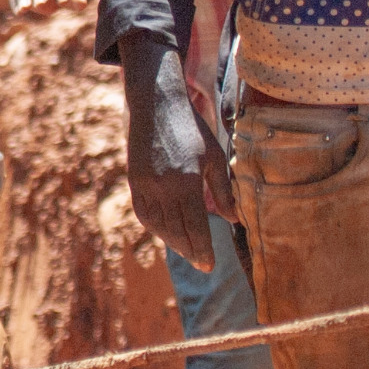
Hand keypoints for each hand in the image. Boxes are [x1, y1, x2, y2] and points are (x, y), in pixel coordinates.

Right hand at [122, 38, 220, 269]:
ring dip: (172, 241)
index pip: (195, 227)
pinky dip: (155, 227)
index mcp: (186, 181)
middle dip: (189, 250)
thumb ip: (223, 191)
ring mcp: (145, 184)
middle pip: (175, 230)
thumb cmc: (191, 128)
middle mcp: (163, 186)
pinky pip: (144, 213)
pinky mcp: (134, 180)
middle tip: (201, 263)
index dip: (202, 249)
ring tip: (186, 250)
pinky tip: (167, 232)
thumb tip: (235, 219)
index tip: (209, 265)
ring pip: (158, 225)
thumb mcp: (214, 156)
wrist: (155, 104)